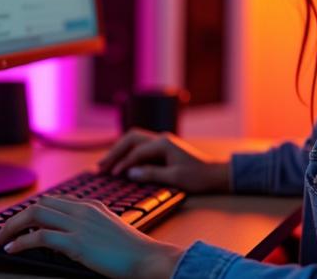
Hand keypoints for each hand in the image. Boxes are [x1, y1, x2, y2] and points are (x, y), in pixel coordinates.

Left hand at [0, 194, 183, 278]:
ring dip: (10, 228)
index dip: (31, 212)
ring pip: (34, 215)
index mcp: (92, 206)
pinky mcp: (76, 242)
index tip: (17, 224)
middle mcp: (83, 210)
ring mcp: (79, 224)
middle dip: (14, 218)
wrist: (148, 259)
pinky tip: (12, 249)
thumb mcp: (110, 232)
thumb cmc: (134, 252)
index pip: (53, 201)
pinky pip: (39, 237)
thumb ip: (91, 228)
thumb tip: (67, 239)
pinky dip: (20, 242)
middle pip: (39, 205)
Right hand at [98, 128, 229, 192]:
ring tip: (104, 165)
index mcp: (164, 143)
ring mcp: (161, 143)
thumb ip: (151, 174)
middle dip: (114, 152)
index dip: (123, 163)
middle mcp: (161, 139)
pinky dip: (127, 154)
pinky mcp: (162, 149)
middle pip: (130, 139)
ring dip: (119, 152)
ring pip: (133, 141)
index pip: (136, 151)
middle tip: (100, 167)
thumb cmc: (198, 177)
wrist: (216, 174)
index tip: (113, 175)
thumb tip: (129, 173)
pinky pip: (139, 148)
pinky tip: (119, 164)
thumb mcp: (175, 178)